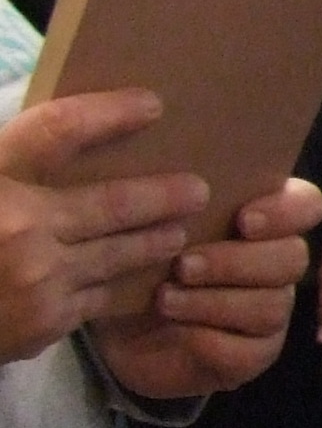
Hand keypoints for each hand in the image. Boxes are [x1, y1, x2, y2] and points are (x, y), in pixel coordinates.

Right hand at [0, 92, 207, 363]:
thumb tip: (72, 136)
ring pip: (118, 255)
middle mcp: (18, 229)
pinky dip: (121, 284)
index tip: (150, 105)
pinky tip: (139, 278)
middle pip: (113, 203)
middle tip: (197, 189)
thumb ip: (10, 164)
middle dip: (163, 195)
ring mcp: (36, 281)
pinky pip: (100, 296)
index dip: (107, 114)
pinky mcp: (45, 322)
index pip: (57, 132)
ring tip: (177, 232)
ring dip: (154, 241)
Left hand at [87, 176, 321, 402]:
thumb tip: (169, 178)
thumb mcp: (147, 222)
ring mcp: (270, 311)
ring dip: (215, 301)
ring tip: (165, 298)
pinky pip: (247, 350)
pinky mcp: (254, 354)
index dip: (286, 212)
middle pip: (292, 258)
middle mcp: (277, 263)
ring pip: (271, 306)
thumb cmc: (139, 260)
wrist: (119, 327)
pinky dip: (209, 340)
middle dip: (237, 262)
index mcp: (265, 220)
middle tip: (184, 265)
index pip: (306, 206)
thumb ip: (171, 198)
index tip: (244, 220)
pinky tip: (177, 330)